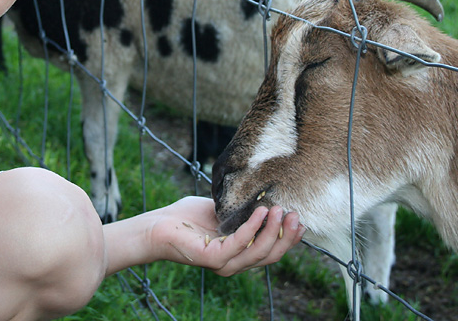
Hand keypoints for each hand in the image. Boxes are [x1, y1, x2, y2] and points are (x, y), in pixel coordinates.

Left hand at [148, 196, 303, 275]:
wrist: (157, 225)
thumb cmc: (186, 217)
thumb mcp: (221, 210)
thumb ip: (241, 208)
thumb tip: (264, 194)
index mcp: (238, 252)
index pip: (270, 250)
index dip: (288, 238)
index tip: (300, 220)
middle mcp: (234, 262)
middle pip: (271, 255)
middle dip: (287, 236)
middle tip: (297, 215)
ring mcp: (225, 263)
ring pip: (259, 253)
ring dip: (273, 231)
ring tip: (280, 210)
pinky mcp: (213, 259)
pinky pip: (240, 244)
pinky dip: (253, 228)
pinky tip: (260, 212)